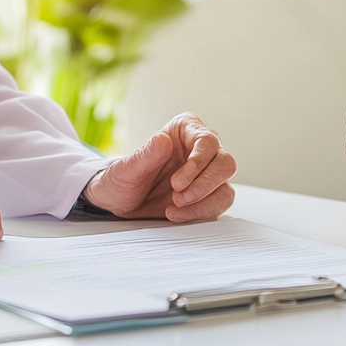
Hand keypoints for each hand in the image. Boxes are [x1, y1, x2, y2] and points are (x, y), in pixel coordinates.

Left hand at [82, 113, 235, 221]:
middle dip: (204, 185)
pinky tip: (178, 214)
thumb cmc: (121, 180)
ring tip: (175, 208)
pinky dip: (201, 213)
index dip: (197, 163)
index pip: (207, 141)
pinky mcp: (208, 196)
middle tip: (178, 197)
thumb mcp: (126, 169)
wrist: (119, 203)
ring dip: (204, 202)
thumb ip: (145, 154)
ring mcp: (207, 173)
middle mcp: (201, 149)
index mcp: (185, 130)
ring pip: (226, 186)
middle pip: (225, 163)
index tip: (177, 182)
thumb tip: (162, 139)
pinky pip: (219, 204)